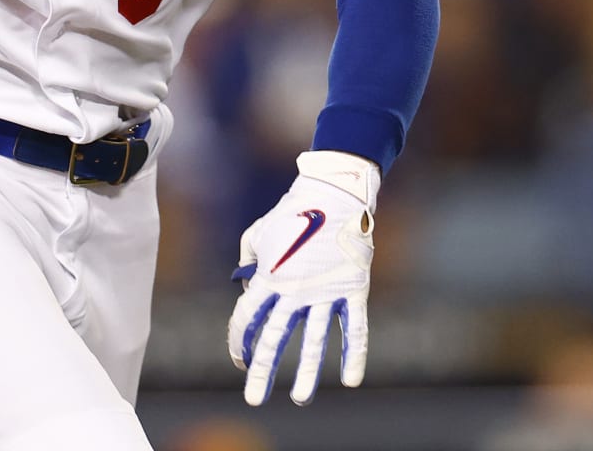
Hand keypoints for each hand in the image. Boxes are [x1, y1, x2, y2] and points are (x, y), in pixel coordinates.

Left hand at [227, 150, 377, 405]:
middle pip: (274, 338)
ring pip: (314, 342)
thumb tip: (249, 288)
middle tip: (253, 398)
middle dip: (262, 371)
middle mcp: (294, 290)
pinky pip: (354, 329)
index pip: (246, 318)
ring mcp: (325, 292)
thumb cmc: (292, 213)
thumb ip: (248, 262)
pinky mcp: (353, 290)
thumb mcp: (258, 233)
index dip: (238, 342)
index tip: (239, 361)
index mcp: (269, 277)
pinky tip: (350, 381)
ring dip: (306, 374)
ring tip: (299, 400)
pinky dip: (354, 355)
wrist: (334, 193)